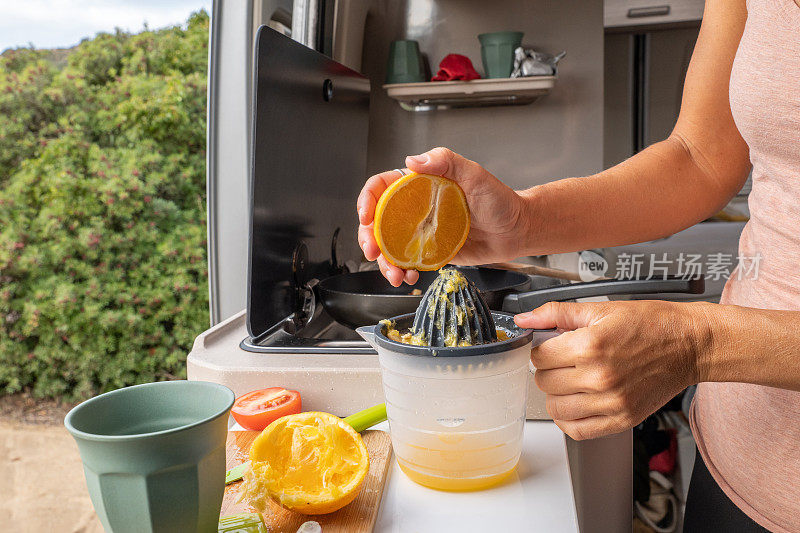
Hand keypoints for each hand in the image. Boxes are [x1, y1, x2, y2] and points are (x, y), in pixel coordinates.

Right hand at [356, 147, 529, 285]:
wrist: (517, 231)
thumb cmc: (500, 200)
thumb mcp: (475, 174)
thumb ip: (446, 162)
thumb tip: (413, 161)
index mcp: (420, 185)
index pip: (383, 187)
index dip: (367, 200)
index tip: (366, 216)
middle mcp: (416, 208)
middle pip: (377, 220)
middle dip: (368, 238)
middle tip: (372, 252)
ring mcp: (421, 232)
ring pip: (388, 246)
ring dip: (384, 262)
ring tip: (394, 275)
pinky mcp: (429, 252)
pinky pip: (407, 262)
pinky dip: (402, 272)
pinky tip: (408, 276)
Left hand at [515, 300, 709, 439]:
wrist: (690, 344)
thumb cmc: (650, 324)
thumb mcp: (600, 309)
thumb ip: (556, 314)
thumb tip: (524, 320)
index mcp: (590, 346)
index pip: (538, 357)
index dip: (541, 349)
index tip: (551, 347)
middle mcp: (599, 377)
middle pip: (543, 382)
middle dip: (548, 370)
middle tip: (563, 362)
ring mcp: (611, 402)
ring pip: (555, 408)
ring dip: (556, 395)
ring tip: (570, 381)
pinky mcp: (622, 419)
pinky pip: (578, 431)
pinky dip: (569, 420)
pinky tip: (576, 404)